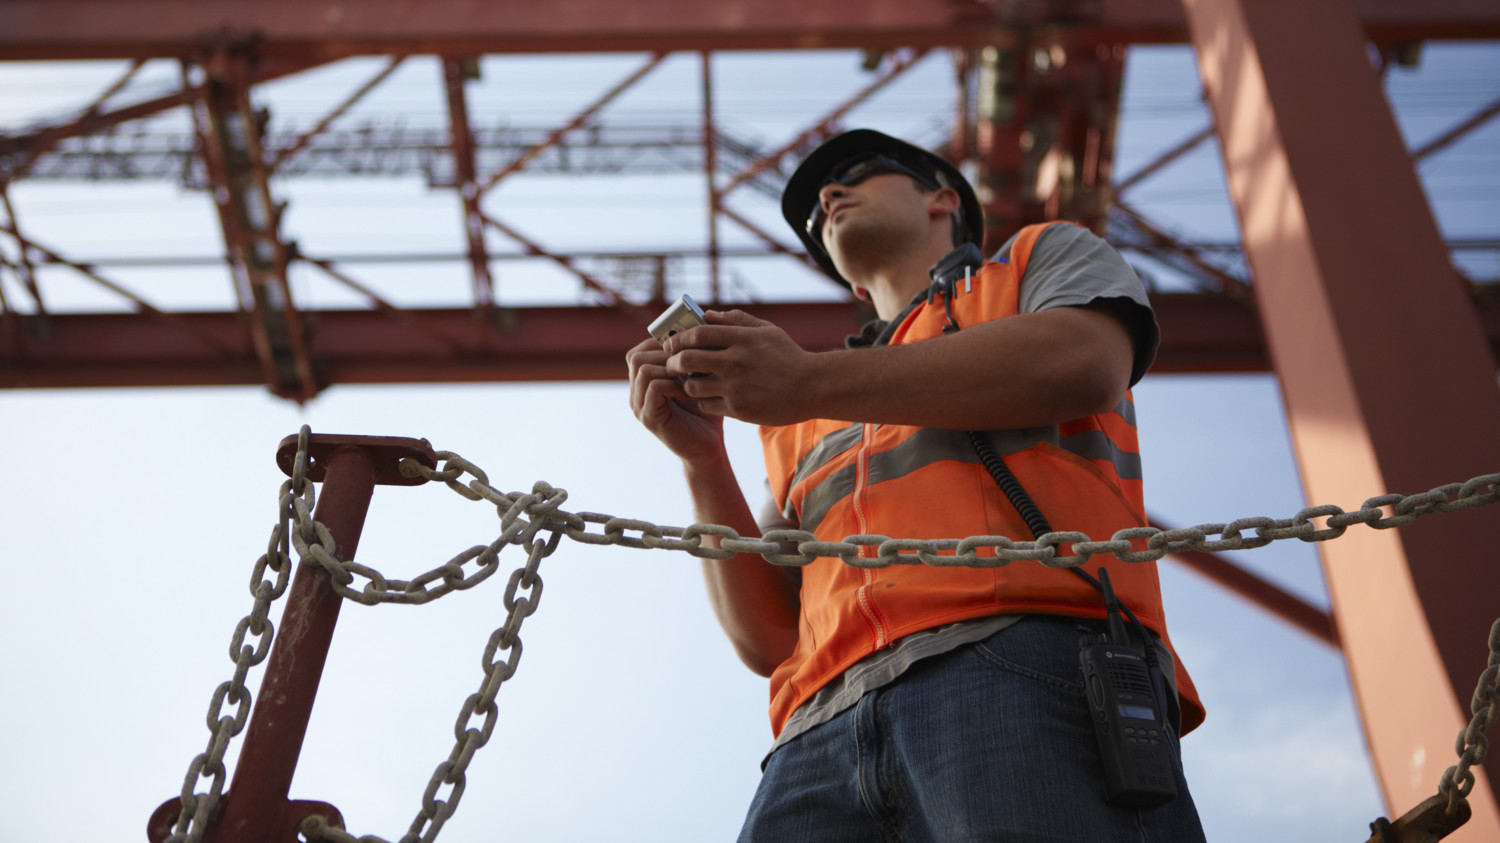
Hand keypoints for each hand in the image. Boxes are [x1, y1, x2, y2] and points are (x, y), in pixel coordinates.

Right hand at [626, 335, 725, 462]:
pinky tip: (689, 394)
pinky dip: (674, 384)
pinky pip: (654, 387)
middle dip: (665, 355)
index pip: (639, 350)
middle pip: (636, 356)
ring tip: (688, 379)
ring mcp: (639, 406)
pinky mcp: (649, 418)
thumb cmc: (706, 412)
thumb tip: (699, 325)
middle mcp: (636, 393)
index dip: (660, 344)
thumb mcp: (699, 378)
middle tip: (688, 364)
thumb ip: (692, 357)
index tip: (685, 347)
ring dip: (670, 369)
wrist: (709, 448)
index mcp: (643, 382)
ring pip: (643, 368)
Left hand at [661, 309, 816, 426]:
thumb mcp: (767, 330)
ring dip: (687, 382)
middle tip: (672, 363)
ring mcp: (736, 387)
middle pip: (687, 359)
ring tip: (692, 380)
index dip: (678, 338)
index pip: (697, 334)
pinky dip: (702, 400)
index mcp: (742, 338)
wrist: (813, 388)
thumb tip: (708, 314)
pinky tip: (708, 395)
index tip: (671, 343)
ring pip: (692, 385)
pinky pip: (706, 404)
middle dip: (673, 361)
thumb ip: (737, 321)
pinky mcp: (738, 409)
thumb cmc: (789, 357)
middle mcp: (736, 362)